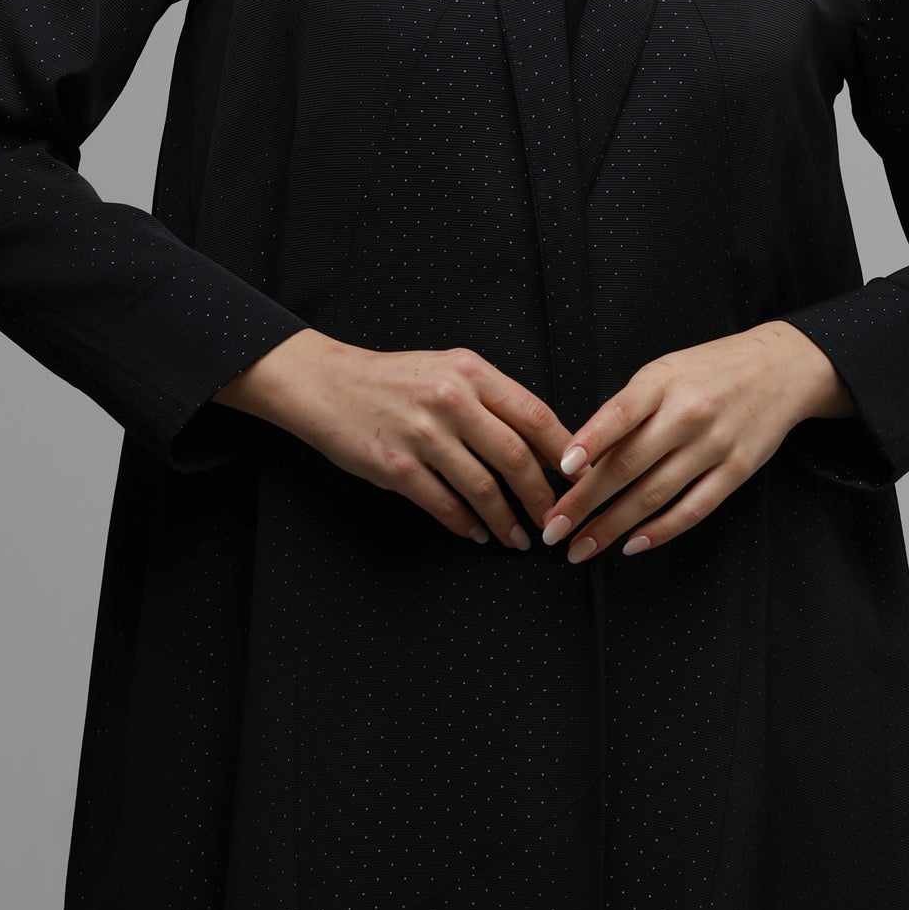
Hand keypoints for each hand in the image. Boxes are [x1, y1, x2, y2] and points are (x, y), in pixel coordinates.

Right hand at [215, 329, 578, 550]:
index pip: (534, 414)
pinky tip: (477, 533)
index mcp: (471, 372)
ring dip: (506, 520)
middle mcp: (450, 399)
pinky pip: (443, 504)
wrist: (328, 384)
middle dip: (542, 497)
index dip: (563, 452)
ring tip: (519, 538)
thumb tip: (544, 443)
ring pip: (482, 487)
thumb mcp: (448, 371)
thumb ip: (492, 399)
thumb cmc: (395, 380)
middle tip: (555, 521)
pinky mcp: (396, 466)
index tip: (580, 479)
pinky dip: (465, 524)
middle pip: (515, 456)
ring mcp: (422, 434)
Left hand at [539, 321, 855, 562]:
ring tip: (582, 547)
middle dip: (586, 502)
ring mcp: (715, 444)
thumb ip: (627, 409)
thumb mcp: (664, 372)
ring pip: (655, 494)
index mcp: (662, 381)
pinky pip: (694, 508)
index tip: (562, 472)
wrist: (781, 367)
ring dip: (614, 526)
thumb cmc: (708, 370)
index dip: (590, 442)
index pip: (620, 413)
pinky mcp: (737, 470)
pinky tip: (633, 544)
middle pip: (629, 465)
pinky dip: (661, 530)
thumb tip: (580, 456)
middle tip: (553, 529)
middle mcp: (688, 413)